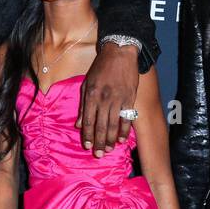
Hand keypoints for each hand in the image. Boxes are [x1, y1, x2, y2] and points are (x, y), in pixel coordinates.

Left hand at [77, 41, 139, 156]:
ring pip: (113, 124)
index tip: (86, 146)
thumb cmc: (101, 68)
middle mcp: (104, 99)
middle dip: (98, 142)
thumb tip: (79, 124)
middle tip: (98, 155)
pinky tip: (121, 140)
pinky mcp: (130, 98)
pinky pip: (127, 118)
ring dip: (110, 140)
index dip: (87, 135)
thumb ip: (83, 105)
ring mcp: (118, 99)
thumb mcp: (86, 84)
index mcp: (92, 95)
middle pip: (101, 126)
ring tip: (108, 150)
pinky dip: (124, 130)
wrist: (120, 53)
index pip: (88, 120)